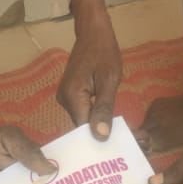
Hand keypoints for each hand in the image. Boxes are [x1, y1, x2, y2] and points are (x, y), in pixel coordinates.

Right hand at [56, 0, 122, 138]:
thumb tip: (100, 136)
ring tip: (115, 135)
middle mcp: (63, 99)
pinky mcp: (69, 93)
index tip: (113, 152)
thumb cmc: (105, 52)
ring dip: (96, 124)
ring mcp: (65, 96)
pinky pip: (82, 110)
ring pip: (82, 119)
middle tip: (118, 147)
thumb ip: (104, 108)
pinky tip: (105, 119)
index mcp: (72, 96)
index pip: (83, 130)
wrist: (93, 31)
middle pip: (81, 126)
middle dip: (98, 133)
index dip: (97, 140)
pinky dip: (93, 115)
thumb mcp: (110, 80)